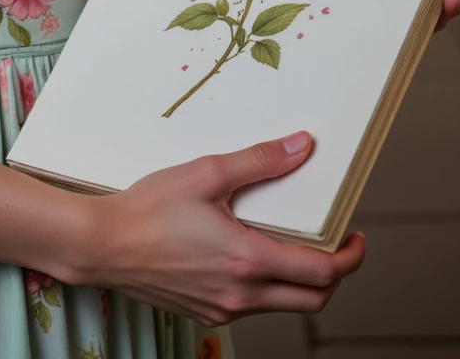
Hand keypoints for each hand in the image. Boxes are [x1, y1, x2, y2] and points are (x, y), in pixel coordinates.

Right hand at [88, 132, 364, 325]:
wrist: (103, 245)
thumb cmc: (149, 209)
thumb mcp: (208, 173)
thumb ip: (260, 161)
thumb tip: (301, 146)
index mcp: (248, 261)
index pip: (322, 274)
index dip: (350, 258)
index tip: (356, 238)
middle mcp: (241, 295)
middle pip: (312, 301)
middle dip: (334, 276)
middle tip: (336, 246)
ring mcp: (223, 309)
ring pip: (282, 305)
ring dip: (299, 281)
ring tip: (293, 244)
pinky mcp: (206, 313)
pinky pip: (252, 306)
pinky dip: (267, 286)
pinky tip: (252, 255)